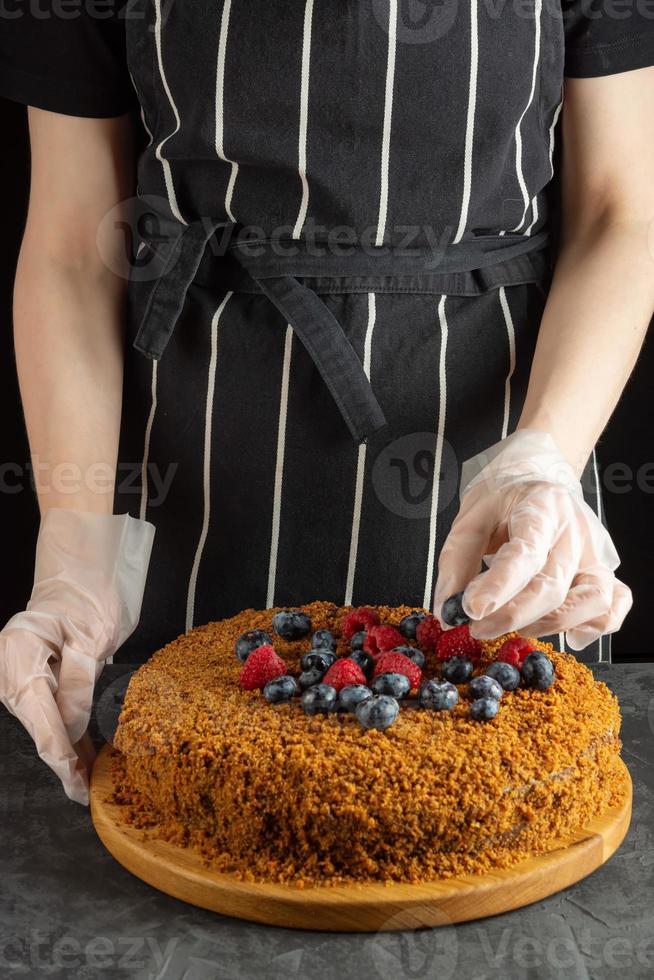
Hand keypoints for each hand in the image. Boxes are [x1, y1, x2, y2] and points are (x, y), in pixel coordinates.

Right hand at [0, 508, 153, 803]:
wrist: (78, 565)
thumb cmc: (88, 591)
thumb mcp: (92, 638)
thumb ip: (79, 685)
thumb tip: (72, 732)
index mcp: (20, 657)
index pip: (42, 721)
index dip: (61, 758)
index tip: (76, 785)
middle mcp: (11, 668)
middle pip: (37, 726)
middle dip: (62, 760)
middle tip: (86, 791)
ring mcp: (18, 672)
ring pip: (42, 721)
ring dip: (66, 749)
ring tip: (87, 780)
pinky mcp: (32, 673)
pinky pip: (48, 707)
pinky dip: (65, 729)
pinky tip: (82, 753)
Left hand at [433, 430, 631, 650]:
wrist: (540, 478)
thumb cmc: (504, 500)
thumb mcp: (471, 517)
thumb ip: (457, 562)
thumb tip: (448, 611)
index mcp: (541, 506)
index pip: (525, 551)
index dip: (499, 585)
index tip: (472, 609)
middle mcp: (575, 530)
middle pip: (554, 585)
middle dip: (513, 615)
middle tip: (478, 628)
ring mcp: (595, 553)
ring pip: (592, 600)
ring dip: (552, 625)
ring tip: (518, 628)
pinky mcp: (605, 571)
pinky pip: (614, 606)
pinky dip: (594, 627)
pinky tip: (568, 635)